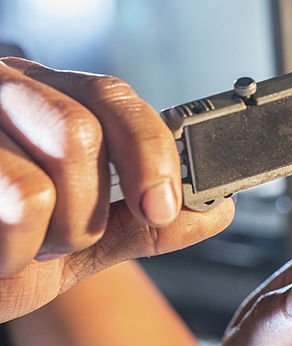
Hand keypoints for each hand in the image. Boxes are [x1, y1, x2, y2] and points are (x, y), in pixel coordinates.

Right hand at [0, 59, 233, 320]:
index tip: (164, 206)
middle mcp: (4, 93)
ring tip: (15, 245)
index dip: (151, 151)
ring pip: (42, 177)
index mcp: (46, 102)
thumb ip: (143, 223)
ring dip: (44, 238)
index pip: (114, 98)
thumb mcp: (79, 240)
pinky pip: (14, 204)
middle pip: (82, 133)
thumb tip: (215, 208)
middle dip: (86, 211)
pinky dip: (10, 252)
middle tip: (58, 238)